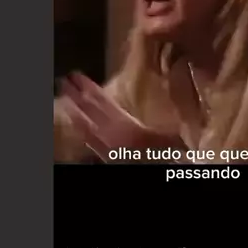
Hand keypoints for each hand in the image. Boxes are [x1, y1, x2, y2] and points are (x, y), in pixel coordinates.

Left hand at [59, 72, 185, 161]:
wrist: (153, 172)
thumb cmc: (163, 159)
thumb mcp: (171, 140)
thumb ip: (171, 127)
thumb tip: (183, 109)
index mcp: (126, 127)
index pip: (103, 103)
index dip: (89, 89)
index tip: (77, 75)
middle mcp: (112, 136)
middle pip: (90, 112)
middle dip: (76, 96)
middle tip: (63, 81)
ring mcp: (106, 148)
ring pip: (85, 127)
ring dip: (74, 112)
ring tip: (65, 99)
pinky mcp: (107, 159)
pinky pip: (90, 143)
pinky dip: (82, 132)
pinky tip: (79, 127)